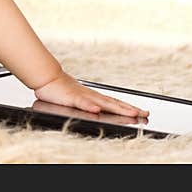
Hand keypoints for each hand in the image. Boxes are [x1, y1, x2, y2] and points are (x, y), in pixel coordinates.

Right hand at [33, 72, 149, 117]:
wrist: (46, 77)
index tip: (142, 111)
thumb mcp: (76, 98)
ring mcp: (82, 96)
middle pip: (114, 103)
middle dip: (130, 109)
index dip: (128, 107)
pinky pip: (82, 102)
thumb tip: (99, 110)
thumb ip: (88, 104)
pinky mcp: (71, 98)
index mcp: (93, 96)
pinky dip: (90, 106)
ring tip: (131, 113)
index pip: (114, 103)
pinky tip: (97, 110)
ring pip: (103, 103)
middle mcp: (91, 95)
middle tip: (145, 113)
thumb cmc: (60, 89)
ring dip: (118, 108)